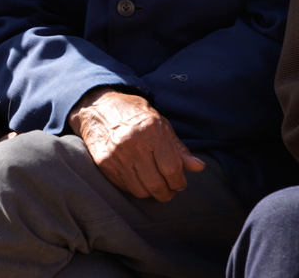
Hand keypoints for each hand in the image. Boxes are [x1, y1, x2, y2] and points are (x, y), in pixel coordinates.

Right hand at [67, 88, 203, 201]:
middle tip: (169, 190)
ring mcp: (116, 155)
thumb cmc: (135, 114)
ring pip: (140, 190)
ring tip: (155, 186)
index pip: (172, 169)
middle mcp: (133, 144)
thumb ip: (179, 148)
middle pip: (156, 185)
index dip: (179, 182)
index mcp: (152, 131)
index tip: (180, 183)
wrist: (99, 106)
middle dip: (167, 193)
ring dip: (151, 193)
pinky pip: (125, 186)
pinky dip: (135, 187)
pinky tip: (138, 178)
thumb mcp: (161, 124)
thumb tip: (199, 167)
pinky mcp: (104, 163)